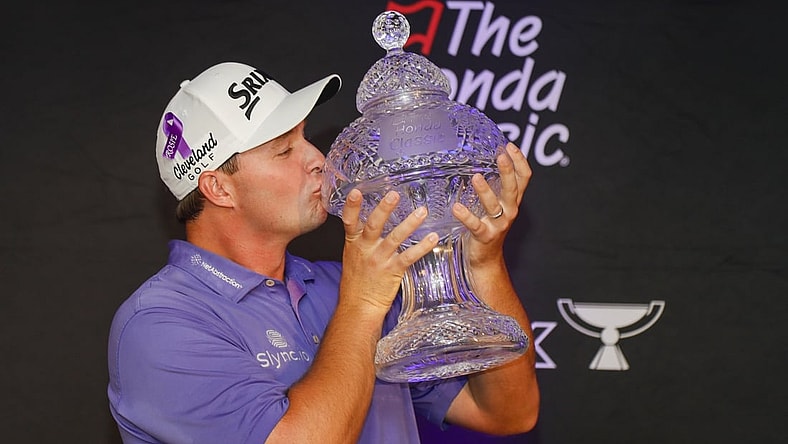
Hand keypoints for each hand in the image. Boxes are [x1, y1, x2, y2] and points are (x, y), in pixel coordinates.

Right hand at [339, 189, 438, 313]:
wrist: (358, 307)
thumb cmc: (356, 281)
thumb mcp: (353, 255)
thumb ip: (361, 238)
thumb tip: (372, 218)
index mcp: (354, 243)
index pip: (349, 221)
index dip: (352, 206)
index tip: (357, 191)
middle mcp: (365, 249)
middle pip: (374, 225)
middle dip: (384, 209)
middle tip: (394, 195)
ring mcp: (379, 260)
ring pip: (395, 238)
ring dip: (410, 224)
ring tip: (422, 211)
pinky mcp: (393, 271)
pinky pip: (409, 256)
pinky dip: (423, 247)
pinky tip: (433, 238)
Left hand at [451, 142, 531, 266]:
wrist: (486, 259)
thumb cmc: (488, 226)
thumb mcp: (496, 205)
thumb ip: (495, 187)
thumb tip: (485, 161)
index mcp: (512, 200)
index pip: (524, 178)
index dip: (520, 161)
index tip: (509, 146)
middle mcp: (509, 210)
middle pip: (513, 188)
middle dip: (507, 171)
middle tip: (500, 156)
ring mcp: (498, 224)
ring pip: (494, 205)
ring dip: (485, 191)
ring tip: (475, 177)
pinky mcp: (485, 235)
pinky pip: (475, 225)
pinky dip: (466, 216)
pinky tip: (456, 207)